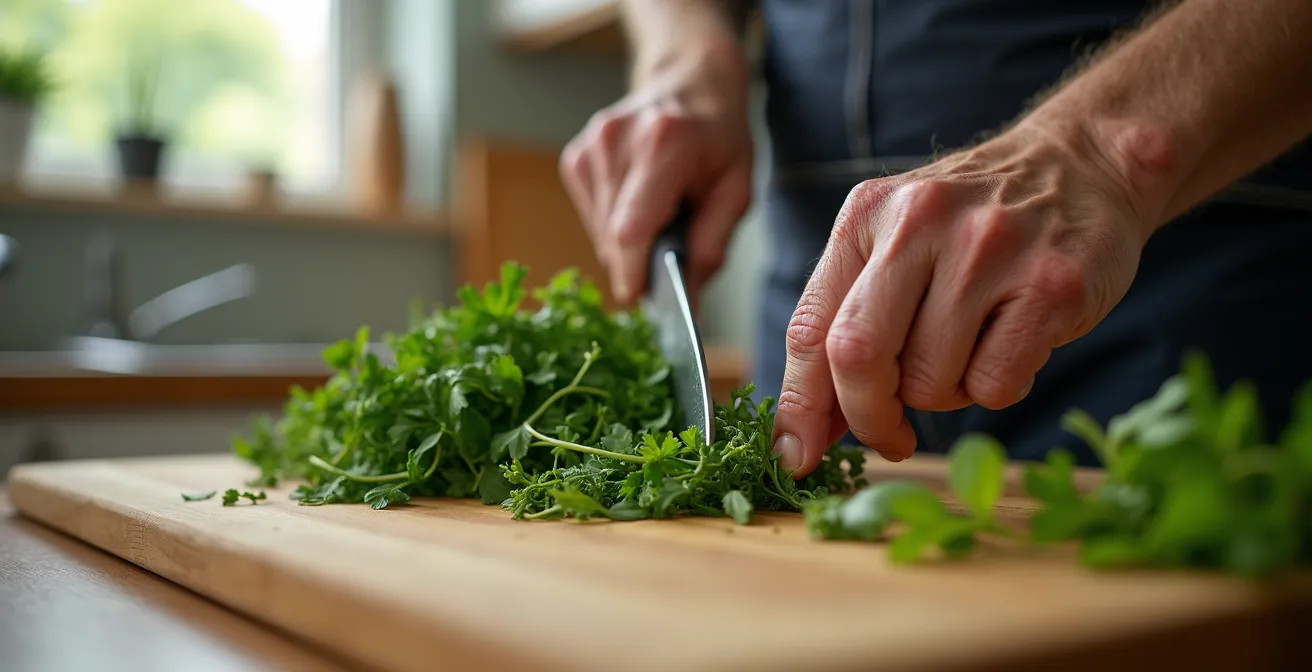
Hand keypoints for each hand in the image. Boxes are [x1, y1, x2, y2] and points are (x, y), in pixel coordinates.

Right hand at [559, 49, 753, 303]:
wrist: (690, 81)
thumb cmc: (719, 139)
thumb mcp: (736, 191)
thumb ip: (711, 246)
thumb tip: (687, 299)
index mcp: (663, 145)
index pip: (631, 230)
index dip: (634, 273)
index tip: (644, 300)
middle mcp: (616, 141)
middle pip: (613, 237)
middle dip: (639, 262)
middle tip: (669, 254)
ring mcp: (590, 147)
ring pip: (600, 232)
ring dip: (628, 244)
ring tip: (659, 218)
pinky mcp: (576, 157)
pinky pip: (591, 216)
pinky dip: (615, 225)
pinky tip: (638, 204)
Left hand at [771, 119, 1169, 475]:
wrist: (1084, 164)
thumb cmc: (976, 226)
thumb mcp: (897, 245)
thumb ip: (848, 321)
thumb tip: (807, 426)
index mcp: (865, 215)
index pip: (810, 328)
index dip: (799, 405)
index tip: (798, 455)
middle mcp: (919, 222)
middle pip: (857, 356)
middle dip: (867, 416)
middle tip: (891, 434)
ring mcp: (987, 250)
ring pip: (929, 381)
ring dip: (944, 396)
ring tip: (973, 349)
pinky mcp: (1050, 284)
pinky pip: (994, 385)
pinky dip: (998, 388)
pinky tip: (1015, 344)